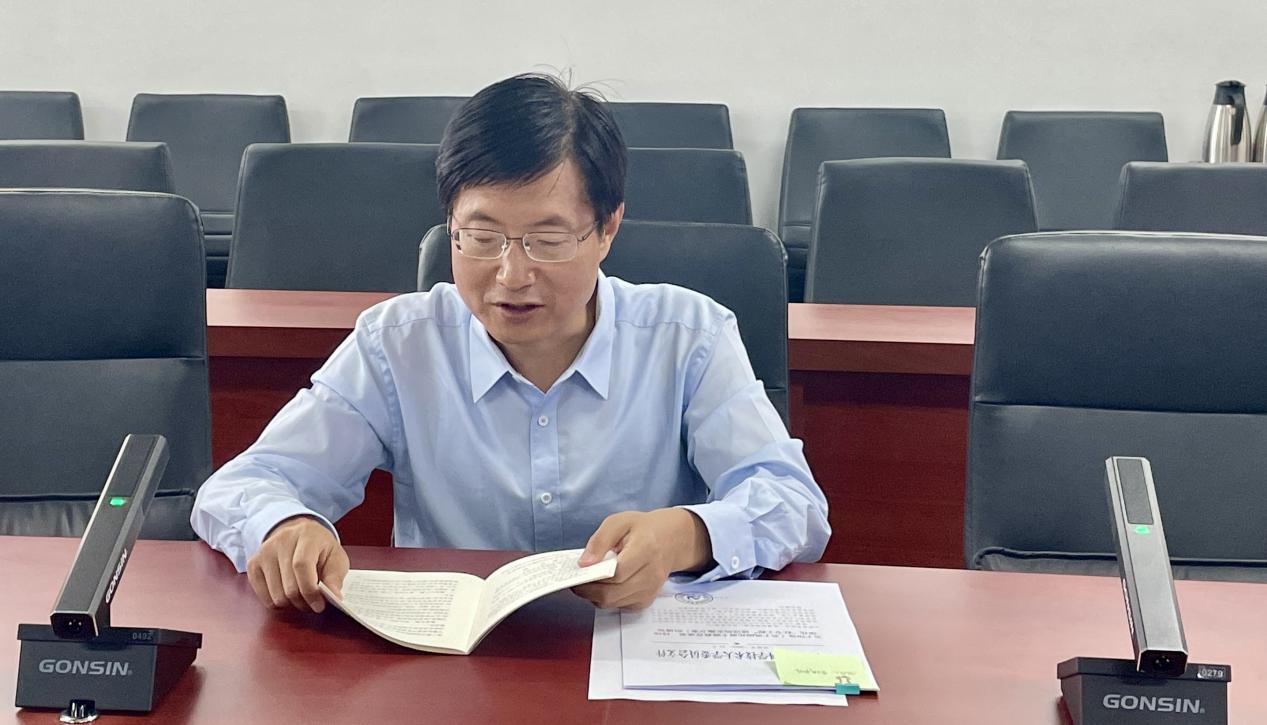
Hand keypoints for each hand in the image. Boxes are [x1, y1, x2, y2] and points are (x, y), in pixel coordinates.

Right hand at [246, 515, 348, 612]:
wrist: (298, 535)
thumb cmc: (320, 549)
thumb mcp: (336, 557)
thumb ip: (335, 576)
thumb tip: (334, 596)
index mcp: (306, 535)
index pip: (302, 566)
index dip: (310, 590)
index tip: (319, 605)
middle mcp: (282, 540)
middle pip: (289, 585)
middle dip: (303, 601)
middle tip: (312, 603)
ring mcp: (264, 551)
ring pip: (276, 594)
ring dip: (290, 604)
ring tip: (300, 596)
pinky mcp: (253, 563)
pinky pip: (262, 596)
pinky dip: (276, 602)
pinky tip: (285, 593)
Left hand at [571, 508, 711, 609]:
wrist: (670, 541)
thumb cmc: (642, 529)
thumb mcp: (619, 522)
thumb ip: (600, 540)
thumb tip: (584, 563)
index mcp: (646, 549)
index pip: (617, 572)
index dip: (594, 575)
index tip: (578, 570)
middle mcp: (651, 574)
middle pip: (612, 593)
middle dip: (588, 589)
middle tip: (576, 580)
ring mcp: (650, 590)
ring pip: (612, 603)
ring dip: (595, 595)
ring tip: (588, 580)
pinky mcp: (646, 600)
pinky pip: (619, 606)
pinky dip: (606, 598)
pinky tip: (604, 585)